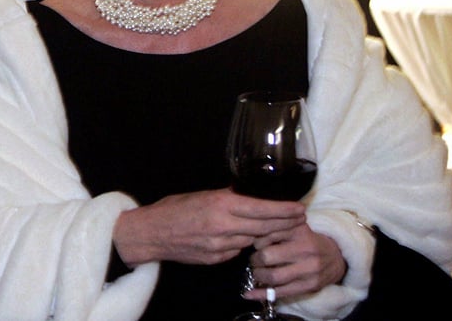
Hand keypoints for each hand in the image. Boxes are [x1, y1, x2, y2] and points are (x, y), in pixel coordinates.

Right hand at [111, 188, 306, 266]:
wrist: (151, 234)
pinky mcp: (216, 258)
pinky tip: (246, 238)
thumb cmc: (172, 210)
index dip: (284, 210)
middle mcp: (224, 226)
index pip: (262, 209)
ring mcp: (221, 245)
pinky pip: (237, 250)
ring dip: (266, 234)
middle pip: (264, 227)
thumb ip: (225, 196)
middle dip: (284, 224)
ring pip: (252, 240)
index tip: (299, 209)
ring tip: (279, 228)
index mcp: (220, 205)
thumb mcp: (201, 195)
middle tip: (300, 219)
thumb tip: (245, 192)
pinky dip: (244, 243)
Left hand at [244, 222, 346, 299]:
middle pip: (267, 256)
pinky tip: (249, 294)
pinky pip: (282, 292)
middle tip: (255, 260)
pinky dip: (262, 294)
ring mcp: (309, 269)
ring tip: (258, 273)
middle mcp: (305, 248)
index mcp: (298, 229)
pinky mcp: (310, 285)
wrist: (335, 256)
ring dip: (258, 276)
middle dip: (255, 260)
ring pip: (273, 276)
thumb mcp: (293, 226)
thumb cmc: (306, 239)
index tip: (255, 243)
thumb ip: (273, 228)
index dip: (255, 240)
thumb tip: (247, 236)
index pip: (266, 233)